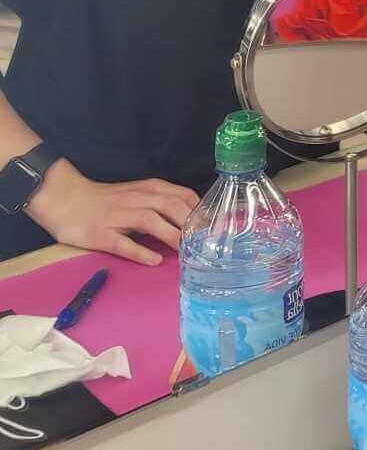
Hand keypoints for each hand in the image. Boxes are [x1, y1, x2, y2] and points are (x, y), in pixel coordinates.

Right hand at [27, 160, 198, 266]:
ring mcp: (118, 216)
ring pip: (150, 221)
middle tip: (206, 243)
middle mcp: (137, 199)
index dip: (201, 211)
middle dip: (191, 223)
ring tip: (186, 252)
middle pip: (171, 206)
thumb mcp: (139, 193)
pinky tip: (154, 260)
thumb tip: (193, 218)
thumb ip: (163, 202)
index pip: (183, 195)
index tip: (216, 226)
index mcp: (149, 189)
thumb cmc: (108, 199)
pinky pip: (122, 242)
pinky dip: (140, 251)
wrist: (66, 199)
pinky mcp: (101, 233)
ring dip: (171, 235)